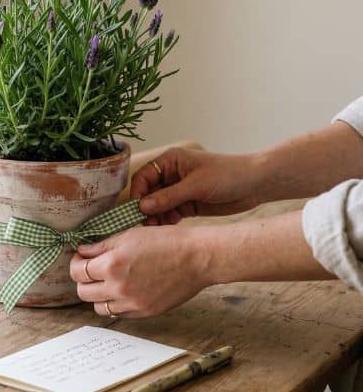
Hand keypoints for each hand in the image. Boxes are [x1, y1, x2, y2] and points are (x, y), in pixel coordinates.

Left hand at [69, 225, 210, 317]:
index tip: (81, 258)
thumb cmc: (165, 241)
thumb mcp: (129, 236)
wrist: (197, 258)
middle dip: (83, 280)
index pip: (77, 272)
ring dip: (98, 295)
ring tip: (108, 282)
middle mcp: (118, 288)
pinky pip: (119, 314)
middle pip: (83, 292)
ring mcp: (132, 303)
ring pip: (99, 307)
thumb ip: (101, 246)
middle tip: (92, 270)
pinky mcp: (145, 312)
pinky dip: (116, 304)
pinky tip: (124, 290)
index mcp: (111, 265)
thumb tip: (82, 252)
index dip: (76, 263)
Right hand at [131, 148, 261, 224]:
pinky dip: (166, 221)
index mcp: (170, 161)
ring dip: (155, 217)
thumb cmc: (227, 175)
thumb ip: (169, 196)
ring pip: (158, 205)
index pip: (144, 177)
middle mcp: (171, 175)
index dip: (137, 193)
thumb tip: (142, 206)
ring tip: (155, 229)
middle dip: (145, 208)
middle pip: (148, 193)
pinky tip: (167, 228)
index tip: (136, 210)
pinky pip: (170, 213)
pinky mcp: (188, 204)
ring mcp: (179, 190)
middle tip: (144, 225)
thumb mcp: (196, 185)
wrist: (256, 185)